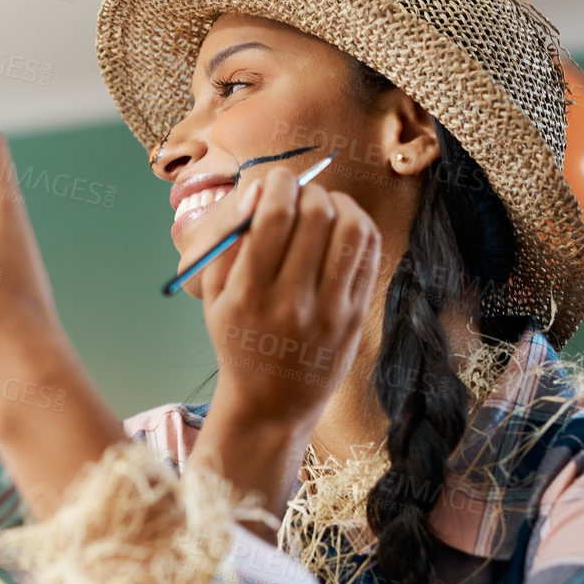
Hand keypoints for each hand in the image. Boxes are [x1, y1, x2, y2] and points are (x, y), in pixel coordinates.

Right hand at [196, 164, 380, 443]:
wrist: (272, 402)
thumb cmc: (239, 341)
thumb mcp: (215, 298)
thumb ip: (230, 243)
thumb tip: (258, 192)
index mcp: (248, 294)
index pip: (274, 217)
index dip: (279, 184)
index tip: (276, 181)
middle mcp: (291, 302)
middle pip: (314, 216)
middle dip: (308, 190)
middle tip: (300, 193)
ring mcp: (329, 311)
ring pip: (350, 230)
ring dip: (338, 203)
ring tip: (324, 206)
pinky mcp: (354, 317)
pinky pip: (368, 254)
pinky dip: (358, 226)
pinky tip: (343, 226)